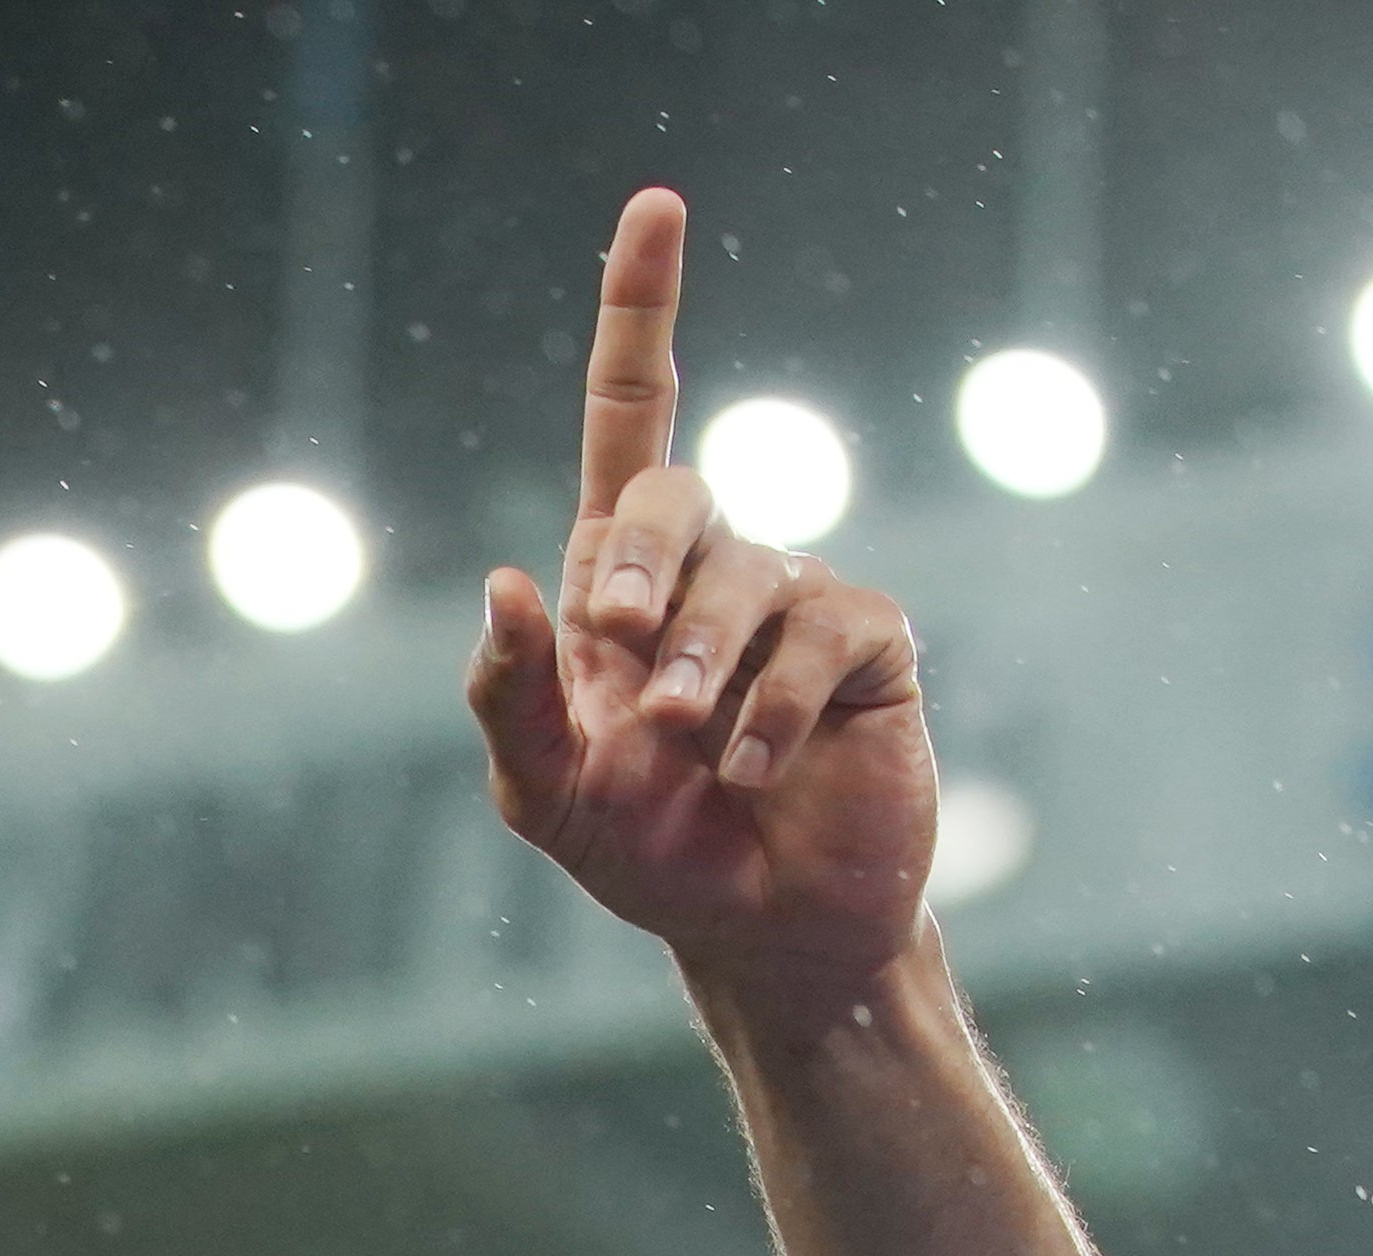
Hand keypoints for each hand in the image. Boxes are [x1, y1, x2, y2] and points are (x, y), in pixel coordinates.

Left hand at [467, 187, 934, 1025]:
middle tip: (617, 649)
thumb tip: (504, 583)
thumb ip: (507, 695)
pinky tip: (752, 767)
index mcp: (617, 581)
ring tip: (682, 750)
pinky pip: (819, 635)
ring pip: (742, 579)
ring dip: (699, 671)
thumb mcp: (542, 791)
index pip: (629, 415)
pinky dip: (769, 711)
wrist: (761, 931)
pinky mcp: (868, 643)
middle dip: (636, 567)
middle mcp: (708, 568)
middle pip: (670, 493)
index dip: (642, 311)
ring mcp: (794, 597)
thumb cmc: (646, 855)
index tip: (659, 206)